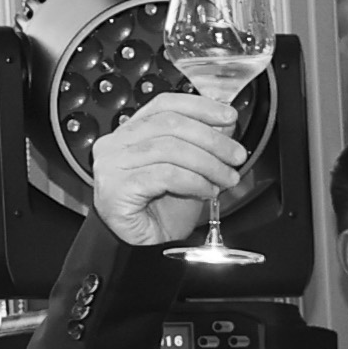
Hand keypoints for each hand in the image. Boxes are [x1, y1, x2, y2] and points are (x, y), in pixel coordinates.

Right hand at [84, 84, 249, 251]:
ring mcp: (112, 165)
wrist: (145, 243)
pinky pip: (165, 175)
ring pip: (169, 149)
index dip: (200, 107)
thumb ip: (203, 145)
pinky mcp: (117, 188)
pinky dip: (194, 181)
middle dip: (212, 139)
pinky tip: (207, 191)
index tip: (229, 116)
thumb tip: (225, 124)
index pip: (164, 105)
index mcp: (130, 133)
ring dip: (208, 163)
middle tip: (235, 156)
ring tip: (226, 178)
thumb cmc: (160, 208)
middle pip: (170, 125)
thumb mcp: (191, 169)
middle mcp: (115, 145)